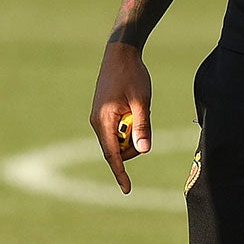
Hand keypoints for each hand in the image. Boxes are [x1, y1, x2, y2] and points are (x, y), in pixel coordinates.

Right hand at [90, 41, 152, 192]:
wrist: (120, 54)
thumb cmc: (132, 75)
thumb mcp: (142, 102)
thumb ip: (142, 127)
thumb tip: (143, 150)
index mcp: (104, 121)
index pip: (112, 154)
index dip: (120, 172)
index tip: (126, 189)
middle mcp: (97, 122)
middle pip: (117, 148)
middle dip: (133, 146)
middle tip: (145, 125)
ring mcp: (99, 118)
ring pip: (118, 139)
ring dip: (132, 133)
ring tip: (140, 109)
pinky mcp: (103, 113)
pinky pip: (117, 129)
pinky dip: (129, 126)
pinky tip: (135, 107)